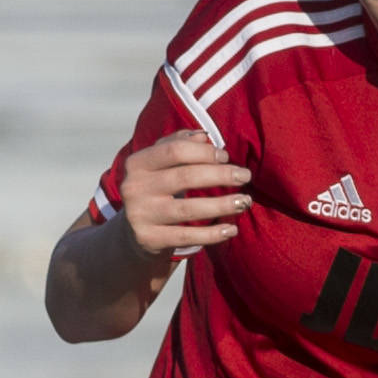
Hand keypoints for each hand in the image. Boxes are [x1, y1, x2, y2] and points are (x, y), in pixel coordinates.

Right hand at [116, 134, 251, 256]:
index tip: (226, 157)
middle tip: (245, 176)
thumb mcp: (160, 164)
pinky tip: (231, 229)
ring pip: (189, 209)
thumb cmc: (155, 190)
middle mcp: (134, 188)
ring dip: (223, 205)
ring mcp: (140, 215)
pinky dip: (213, 234)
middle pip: (186, 177)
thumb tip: (204, 137)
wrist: (132, 233)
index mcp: (137, 163)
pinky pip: (187, 236)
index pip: (175, 150)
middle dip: (221, 175)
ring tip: (244, 202)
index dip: (205, 152)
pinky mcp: (149, 240)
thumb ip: (179, 144)